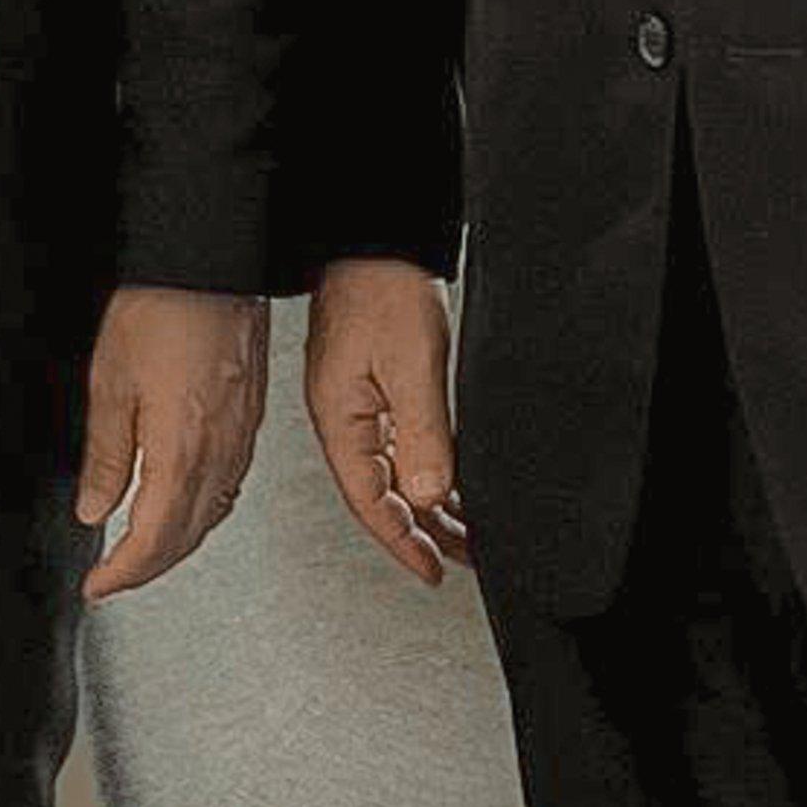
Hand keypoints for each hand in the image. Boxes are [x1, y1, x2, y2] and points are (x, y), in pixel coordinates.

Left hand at [77, 287, 268, 602]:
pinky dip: (203, 512)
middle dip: (147, 569)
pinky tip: (187, 506)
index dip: (122, 573)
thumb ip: (105, 455)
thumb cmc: (164, 306)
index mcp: (182, 449)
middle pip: (186, 537)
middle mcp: (221, 451)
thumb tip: (94, 507)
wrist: (213, 263)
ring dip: (176, 544)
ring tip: (143, 551)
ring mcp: (242, 436)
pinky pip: (229, 486)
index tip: (98, 586)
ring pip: (212, 515)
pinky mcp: (250, 419)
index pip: (153, 538)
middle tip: (114, 579)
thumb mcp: (110, 382)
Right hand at [306, 257, 463, 583]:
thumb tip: (427, 496)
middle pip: (382, 494)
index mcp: (340, 419)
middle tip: (462, 559)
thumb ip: (422, 434)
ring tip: (466, 532)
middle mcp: (344, 417)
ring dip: (428, 504)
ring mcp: (357, 401)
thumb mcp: (412, 365)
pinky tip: (451, 480)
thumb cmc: (382, 286)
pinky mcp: (373, 383)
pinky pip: (399, 444)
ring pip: (393, 471)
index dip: (402, 542)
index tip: (432, 570)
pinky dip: (426, 469)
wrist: (376, 236)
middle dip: (423, 532)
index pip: (369, 501)